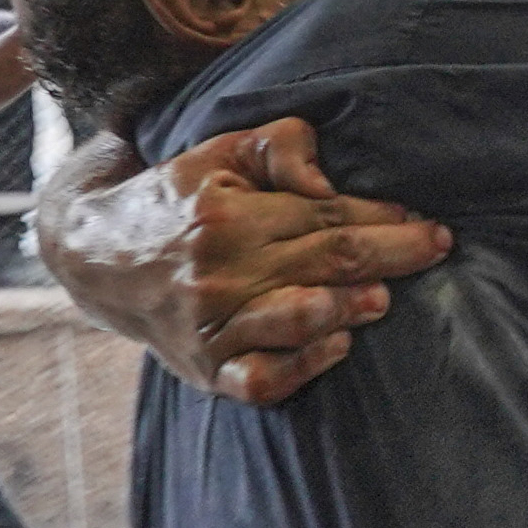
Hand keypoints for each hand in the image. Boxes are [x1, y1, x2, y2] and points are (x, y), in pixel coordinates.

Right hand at [50, 117, 452, 405]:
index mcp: (226, 217)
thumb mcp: (219, 152)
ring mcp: (211, 325)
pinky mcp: (206, 369)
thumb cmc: (177, 197)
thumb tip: (328, 180)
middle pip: (330, 262)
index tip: (428, 223)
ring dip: (354, 307)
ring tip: (384, 297)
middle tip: (436, 248)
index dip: (386, 219)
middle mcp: (218, 273)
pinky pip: (264, 380)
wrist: (91, 255)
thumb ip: (280, 147)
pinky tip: (339, 343)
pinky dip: (307, 366)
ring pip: (300, 320)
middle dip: (395, 255)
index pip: (327, 216)